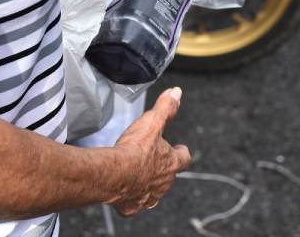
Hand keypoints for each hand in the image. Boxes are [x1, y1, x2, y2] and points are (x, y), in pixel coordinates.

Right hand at [111, 88, 191, 215]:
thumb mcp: (152, 122)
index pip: (184, 158)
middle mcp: (163, 183)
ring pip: (153, 192)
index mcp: (171, 163)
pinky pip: (133, 203)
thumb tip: (177, 93)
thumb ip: (166, 108)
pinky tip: (123, 191)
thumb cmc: (135, 150)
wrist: (115, 175)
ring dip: (148, 184)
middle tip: (154, 161)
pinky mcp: (132, 205)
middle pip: (168, 176)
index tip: (180, 148)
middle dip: (163, 169)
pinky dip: (130, 198)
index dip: (181, 152)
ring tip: (138, 175)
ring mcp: (148, 196)